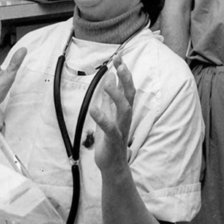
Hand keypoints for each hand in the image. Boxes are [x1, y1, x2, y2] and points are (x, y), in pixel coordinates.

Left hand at [89, 54, 133, 173]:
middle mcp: (125, 118)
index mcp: (123, 111)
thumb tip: (110, 75)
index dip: (124, 73)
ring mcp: (121, 129)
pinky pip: (110, 128)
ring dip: (117, 95)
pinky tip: (93, 109)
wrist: (112, 166)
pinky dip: (102, 118)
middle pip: (130, 95)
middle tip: (120, 64)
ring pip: (124, 109)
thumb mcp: (108, 113)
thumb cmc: (110, 140)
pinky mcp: (113, 141)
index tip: (119, 57)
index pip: (127, 88)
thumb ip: (109, 96)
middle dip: (126, 79)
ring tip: (107, 83)